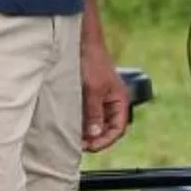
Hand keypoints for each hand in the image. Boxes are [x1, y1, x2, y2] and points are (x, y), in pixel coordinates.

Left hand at [80, 39, 131, 153]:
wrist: (82, 43)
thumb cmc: (92, 62)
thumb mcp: (93, 90)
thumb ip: (94, 113)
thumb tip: (95, 134)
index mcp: (120, 101)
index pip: (118, 129)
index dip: (106, 141)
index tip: (90, 146)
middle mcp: (112, 103)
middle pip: (107, 130)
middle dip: (95, 139)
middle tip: (79, 145)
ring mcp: (100, 101)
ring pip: (96, 125)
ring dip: (86, 133)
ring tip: (73, 138)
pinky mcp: (88, 98)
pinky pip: (87, 116)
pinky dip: (80, 124)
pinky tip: (71, 127)